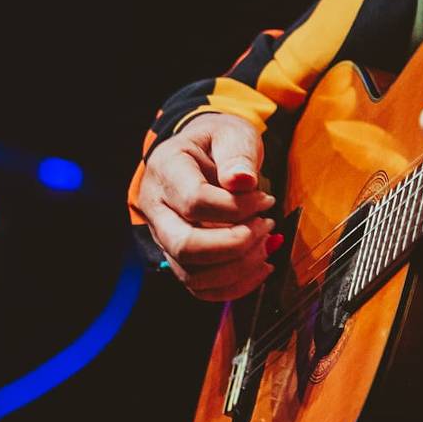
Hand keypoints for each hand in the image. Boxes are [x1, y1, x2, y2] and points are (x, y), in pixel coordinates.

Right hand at [136, 112, 279, 300]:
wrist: (202, 154)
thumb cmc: (217, 143)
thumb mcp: (231, 134)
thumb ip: (237, 154)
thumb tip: (242, 182)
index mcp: (166, 171)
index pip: (194, 202)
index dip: (237, 208)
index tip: (265, 199)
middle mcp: (156, 209)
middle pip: (185, 246)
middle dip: (234, 245)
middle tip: (265, 226)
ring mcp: (164, 237)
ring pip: (192, 274)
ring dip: (238, 268)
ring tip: (266, 244)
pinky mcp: (178, 258)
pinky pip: (200, 287)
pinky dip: (235, 286)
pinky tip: (260, 265)